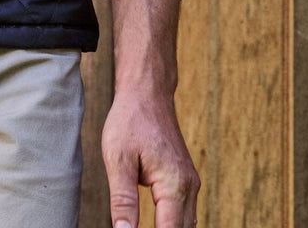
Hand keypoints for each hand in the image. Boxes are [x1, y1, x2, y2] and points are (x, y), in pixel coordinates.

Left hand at [102, 87, 198, 227]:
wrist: (147, 92)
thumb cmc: (130, 120)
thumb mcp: (117, 158)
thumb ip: (122, 199)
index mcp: (175, 185)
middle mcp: (189, 187)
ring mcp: (190, 183)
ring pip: (185, 224)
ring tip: (136, 226)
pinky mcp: (184, 180)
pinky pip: (183, 212)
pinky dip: (170, 223)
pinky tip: (154, 223)